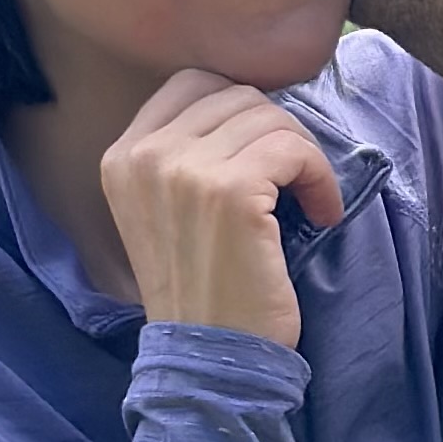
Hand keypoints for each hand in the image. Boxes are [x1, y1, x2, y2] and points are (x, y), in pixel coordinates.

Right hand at [100, 70, 345, 348]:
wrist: (208, 357)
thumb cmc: (199, 288)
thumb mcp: (164, 210)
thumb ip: (184, 154)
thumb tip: (252, 104)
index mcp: (121, 157)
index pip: (191, 84)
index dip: (241, 108)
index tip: (264, 150)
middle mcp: (144, 156)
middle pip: (235, 96)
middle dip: (276, 132)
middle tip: (292, 179)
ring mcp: (186, 171)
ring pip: (270, 118)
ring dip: (302, 156)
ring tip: (308, 200)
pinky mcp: (232, 192)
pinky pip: (295, 150)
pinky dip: (320, 179)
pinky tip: (321, 214)